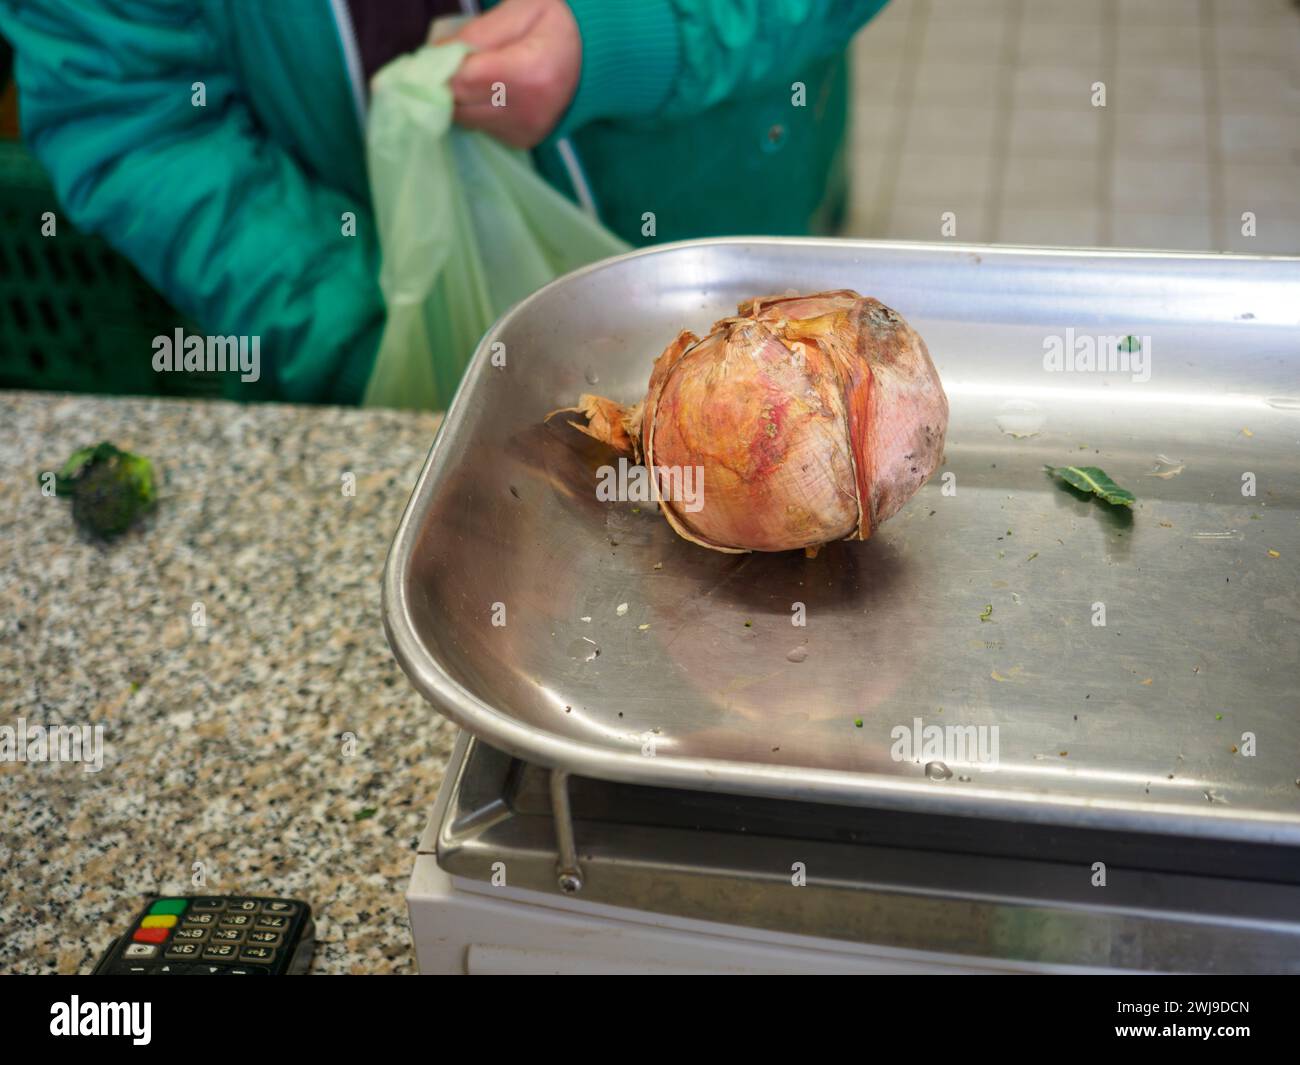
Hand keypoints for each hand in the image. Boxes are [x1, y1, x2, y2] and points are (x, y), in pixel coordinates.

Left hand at [439, 0, 581, 148]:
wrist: (597, 59)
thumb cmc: (558, 25)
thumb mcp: (521, 10)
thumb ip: (476, 33)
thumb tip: (433, 53)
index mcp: (528, 74)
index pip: (460, 81)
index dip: (436, 69)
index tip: (429, 57)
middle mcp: (526, 112)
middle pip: (457, 106)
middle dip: (443, 84)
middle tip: (446, 62)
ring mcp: (525, 132)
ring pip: (464, 120)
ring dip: (458, 99)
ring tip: (473, 73)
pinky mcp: (522, 142)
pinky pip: (481, 128)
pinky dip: (476, 110)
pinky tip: (490, 91)